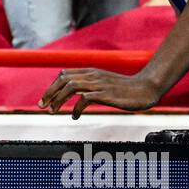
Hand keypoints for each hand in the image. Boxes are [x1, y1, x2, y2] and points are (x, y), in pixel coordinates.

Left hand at [39, 68, 162, 119]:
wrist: (147, 88)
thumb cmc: (126, 89)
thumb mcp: (105, 83)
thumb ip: (90, 85)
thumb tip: (76, 94)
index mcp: (91, 71)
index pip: (63, 74)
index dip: (52, 86)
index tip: (46, 99)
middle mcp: (92, 75)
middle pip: (63, 79)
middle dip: (49, 92)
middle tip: (42, 106)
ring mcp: (99, 84)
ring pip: (70, 86)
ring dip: (58, 99)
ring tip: (54, 111)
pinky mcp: (106, 94)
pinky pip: (85, 98)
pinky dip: (76, 108)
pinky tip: (75, 117)